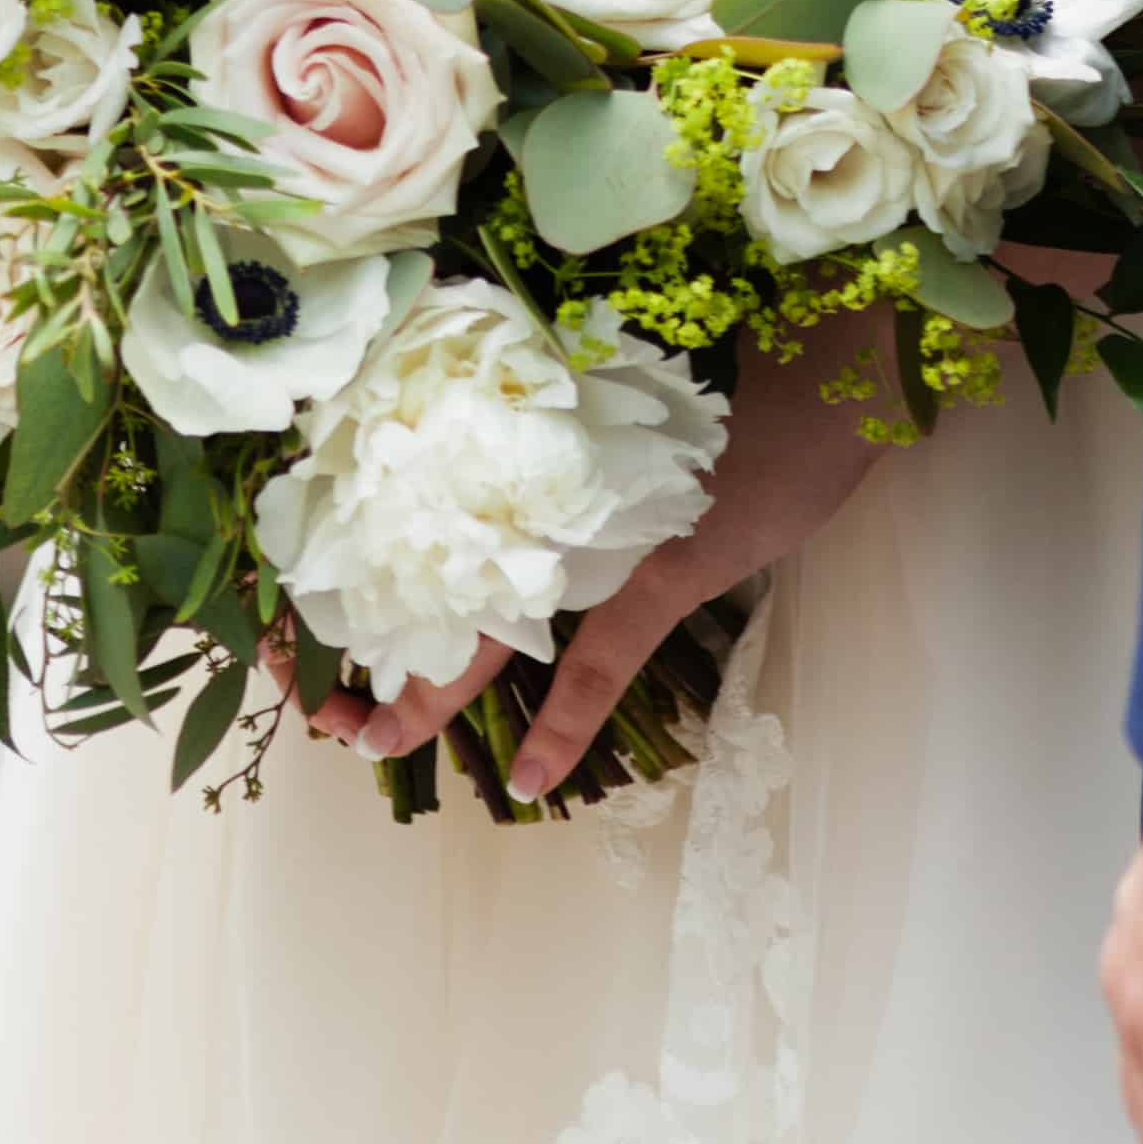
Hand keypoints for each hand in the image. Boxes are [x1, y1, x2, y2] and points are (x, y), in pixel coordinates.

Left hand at [293, 317, 899, 801]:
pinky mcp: (664, 568)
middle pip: (446, 576)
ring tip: (369, 733)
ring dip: (433, 685)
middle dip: (376, 635)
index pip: (438, 522)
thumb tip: (521, 413)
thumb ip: (576, 412)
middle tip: (314, 694)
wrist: (830, 367)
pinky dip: (567, 719)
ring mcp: (603, 532)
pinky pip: (602, 658)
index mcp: (543, 455)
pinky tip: (533, 777)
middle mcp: (557, 489)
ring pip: (496, 621)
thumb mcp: (641, 393)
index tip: (312, 611)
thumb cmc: (742, 370)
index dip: (374, 568)